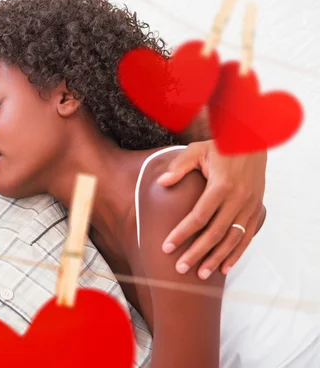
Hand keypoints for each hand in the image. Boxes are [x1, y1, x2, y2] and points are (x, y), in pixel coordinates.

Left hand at [157, 140, 266, 278]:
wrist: (252, 142)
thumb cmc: (220, 147)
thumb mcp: (197, 150)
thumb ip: (179, 167)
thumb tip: (162, 182)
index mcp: (221, 186)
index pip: (199, 216)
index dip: (182, 233)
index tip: (167, 247)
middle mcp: (238, 199)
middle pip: (215, 233)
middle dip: (197, 253)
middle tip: (180, 268)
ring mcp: (249, 207)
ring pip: (232, 239)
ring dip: (216, 258)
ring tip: (201, 274)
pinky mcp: (256, 211)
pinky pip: (247, 237)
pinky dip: (236, 254)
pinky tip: (224, 268)